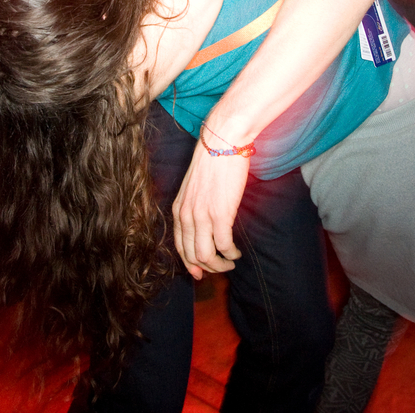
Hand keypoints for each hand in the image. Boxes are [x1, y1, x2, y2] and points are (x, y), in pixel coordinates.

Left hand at [171, 141, 250, 279]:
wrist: (222, 143)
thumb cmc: (213, 161)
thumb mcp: (195, 187)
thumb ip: (195, 206)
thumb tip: (203, 223)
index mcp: (179, 209)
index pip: (179, 246)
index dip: (190, 263)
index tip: (200, 272)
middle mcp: (186, 215)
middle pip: (192, 255)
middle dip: (208, 267)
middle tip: (221, 267)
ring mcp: (202, 216)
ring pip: (206, 256)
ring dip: (220, 264)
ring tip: (230, 261)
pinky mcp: (221, 214)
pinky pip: (224, 245)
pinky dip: (231, 254)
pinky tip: (236, 252)